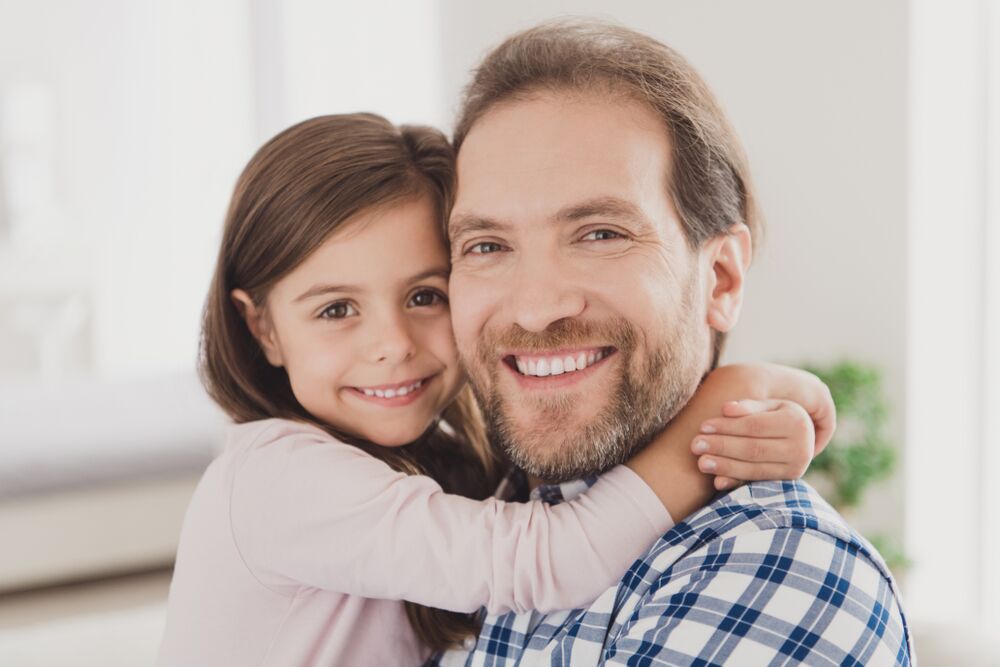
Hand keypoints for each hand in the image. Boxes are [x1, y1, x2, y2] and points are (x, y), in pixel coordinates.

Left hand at [691, 398, 815, 490]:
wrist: (799, 439)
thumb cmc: (775, 416)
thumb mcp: (768, 406)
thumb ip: (748, 406)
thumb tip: (726, 409)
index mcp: (797, 422)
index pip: (755, 425)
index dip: (727, 427)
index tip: (703, 426)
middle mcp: (802, 448)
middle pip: (753, 448)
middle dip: (722, 447)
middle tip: (695, 445)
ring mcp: (796, 469)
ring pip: (754, 468)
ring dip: (725, 466)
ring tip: (701, 462)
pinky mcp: (787, 483)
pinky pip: (757, 483)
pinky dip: (736, 482)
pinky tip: (716, 481)